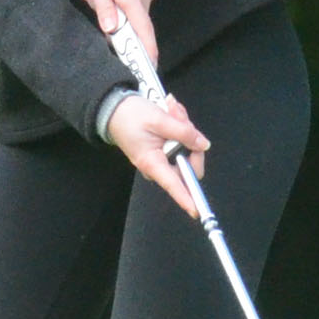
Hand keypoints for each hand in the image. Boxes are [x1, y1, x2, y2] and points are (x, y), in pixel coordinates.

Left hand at [78, 0, 159, 66]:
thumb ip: (103, 6)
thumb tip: (111, 30)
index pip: (143, 30)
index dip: (147, 50)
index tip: (149, 67)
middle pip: (135, 25)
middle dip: (115, 27)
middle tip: (93, 4)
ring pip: (132, 15)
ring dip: (114, 13)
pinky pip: (132, 4)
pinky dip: (118, 4)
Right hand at [108, 94, 209, 218]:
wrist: (114, 107)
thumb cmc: (130, 116)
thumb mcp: (159, 119)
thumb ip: (183, 132)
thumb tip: (203, 145)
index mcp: (153, 162)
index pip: (173, 185)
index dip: (187, 199)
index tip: (197, 211)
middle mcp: (158, 165)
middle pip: (188, 162)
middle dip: (190, 138)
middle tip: (179, 116)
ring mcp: (162, 157)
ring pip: (187, 148)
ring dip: (184, 126)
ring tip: (171, 110)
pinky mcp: (164, 149)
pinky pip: (181, 141)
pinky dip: (180, 125)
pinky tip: (170, 112)